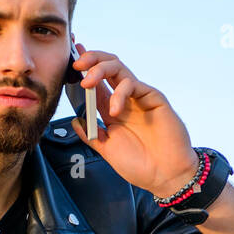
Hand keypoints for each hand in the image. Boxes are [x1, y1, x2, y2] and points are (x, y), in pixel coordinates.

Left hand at [68, 40, 199, 198]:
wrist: (164, 175)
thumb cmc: (139, 164)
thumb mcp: (106, 149)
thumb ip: (91, 135)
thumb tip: (75, 121)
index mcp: (111, 109)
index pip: (95, 83)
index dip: (83, 69)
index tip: (70, 58)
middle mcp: (124, 99)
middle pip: (107, 66)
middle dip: (91, 59)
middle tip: (77, 64)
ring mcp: (139, 97)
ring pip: (119, 68)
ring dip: (100, 69)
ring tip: (87, 82)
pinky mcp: (153, 98)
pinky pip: (133, 84)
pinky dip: (119, 94)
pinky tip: (114, 110)